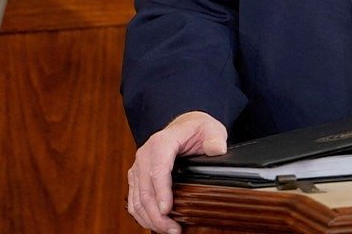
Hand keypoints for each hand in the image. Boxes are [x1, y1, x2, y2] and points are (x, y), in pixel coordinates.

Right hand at [127, 111, 228, 233]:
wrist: (184, 126)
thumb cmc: (197, 129)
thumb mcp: (211, 129)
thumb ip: (215, 139)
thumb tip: (217, 149)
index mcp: (161, 142)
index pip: (158, 169)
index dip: (161, 191)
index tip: (167, 210)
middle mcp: (145, 155)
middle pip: (145, 189)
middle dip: (157, 214)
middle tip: (173, 230)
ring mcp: (138, 167)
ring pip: (137, 198)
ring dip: (150, 218)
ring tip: (168, 231)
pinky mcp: (137, 177)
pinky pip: (134, 200)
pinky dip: (143, 215)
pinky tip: (156, 225)